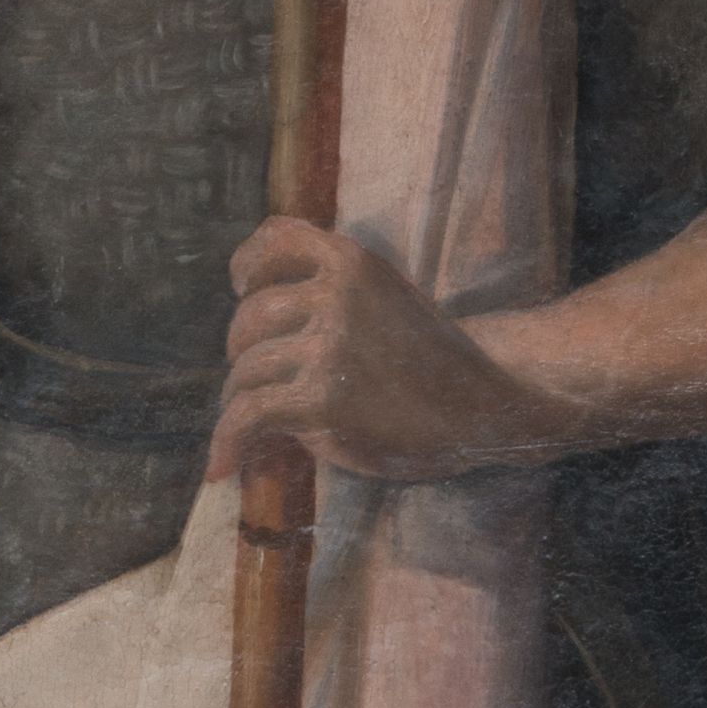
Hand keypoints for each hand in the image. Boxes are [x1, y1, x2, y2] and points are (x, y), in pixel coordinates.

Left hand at [207, 222, 553, 487]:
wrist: (486, 403)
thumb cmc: (431, 359)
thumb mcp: (386, 297)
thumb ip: (331, 289)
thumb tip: (248, 309)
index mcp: (352, 262)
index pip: (277, 238)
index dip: (249, 264)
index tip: (242, 286)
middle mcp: (336, 294)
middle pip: (250, 318)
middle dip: (246, 353)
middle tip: (267, 380)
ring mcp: (330, 344)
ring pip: (245, 372)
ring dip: (242, 403)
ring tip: (255, 425)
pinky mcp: (323, 397)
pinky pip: (248, 416)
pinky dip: (226, 443)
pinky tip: (221, 468)